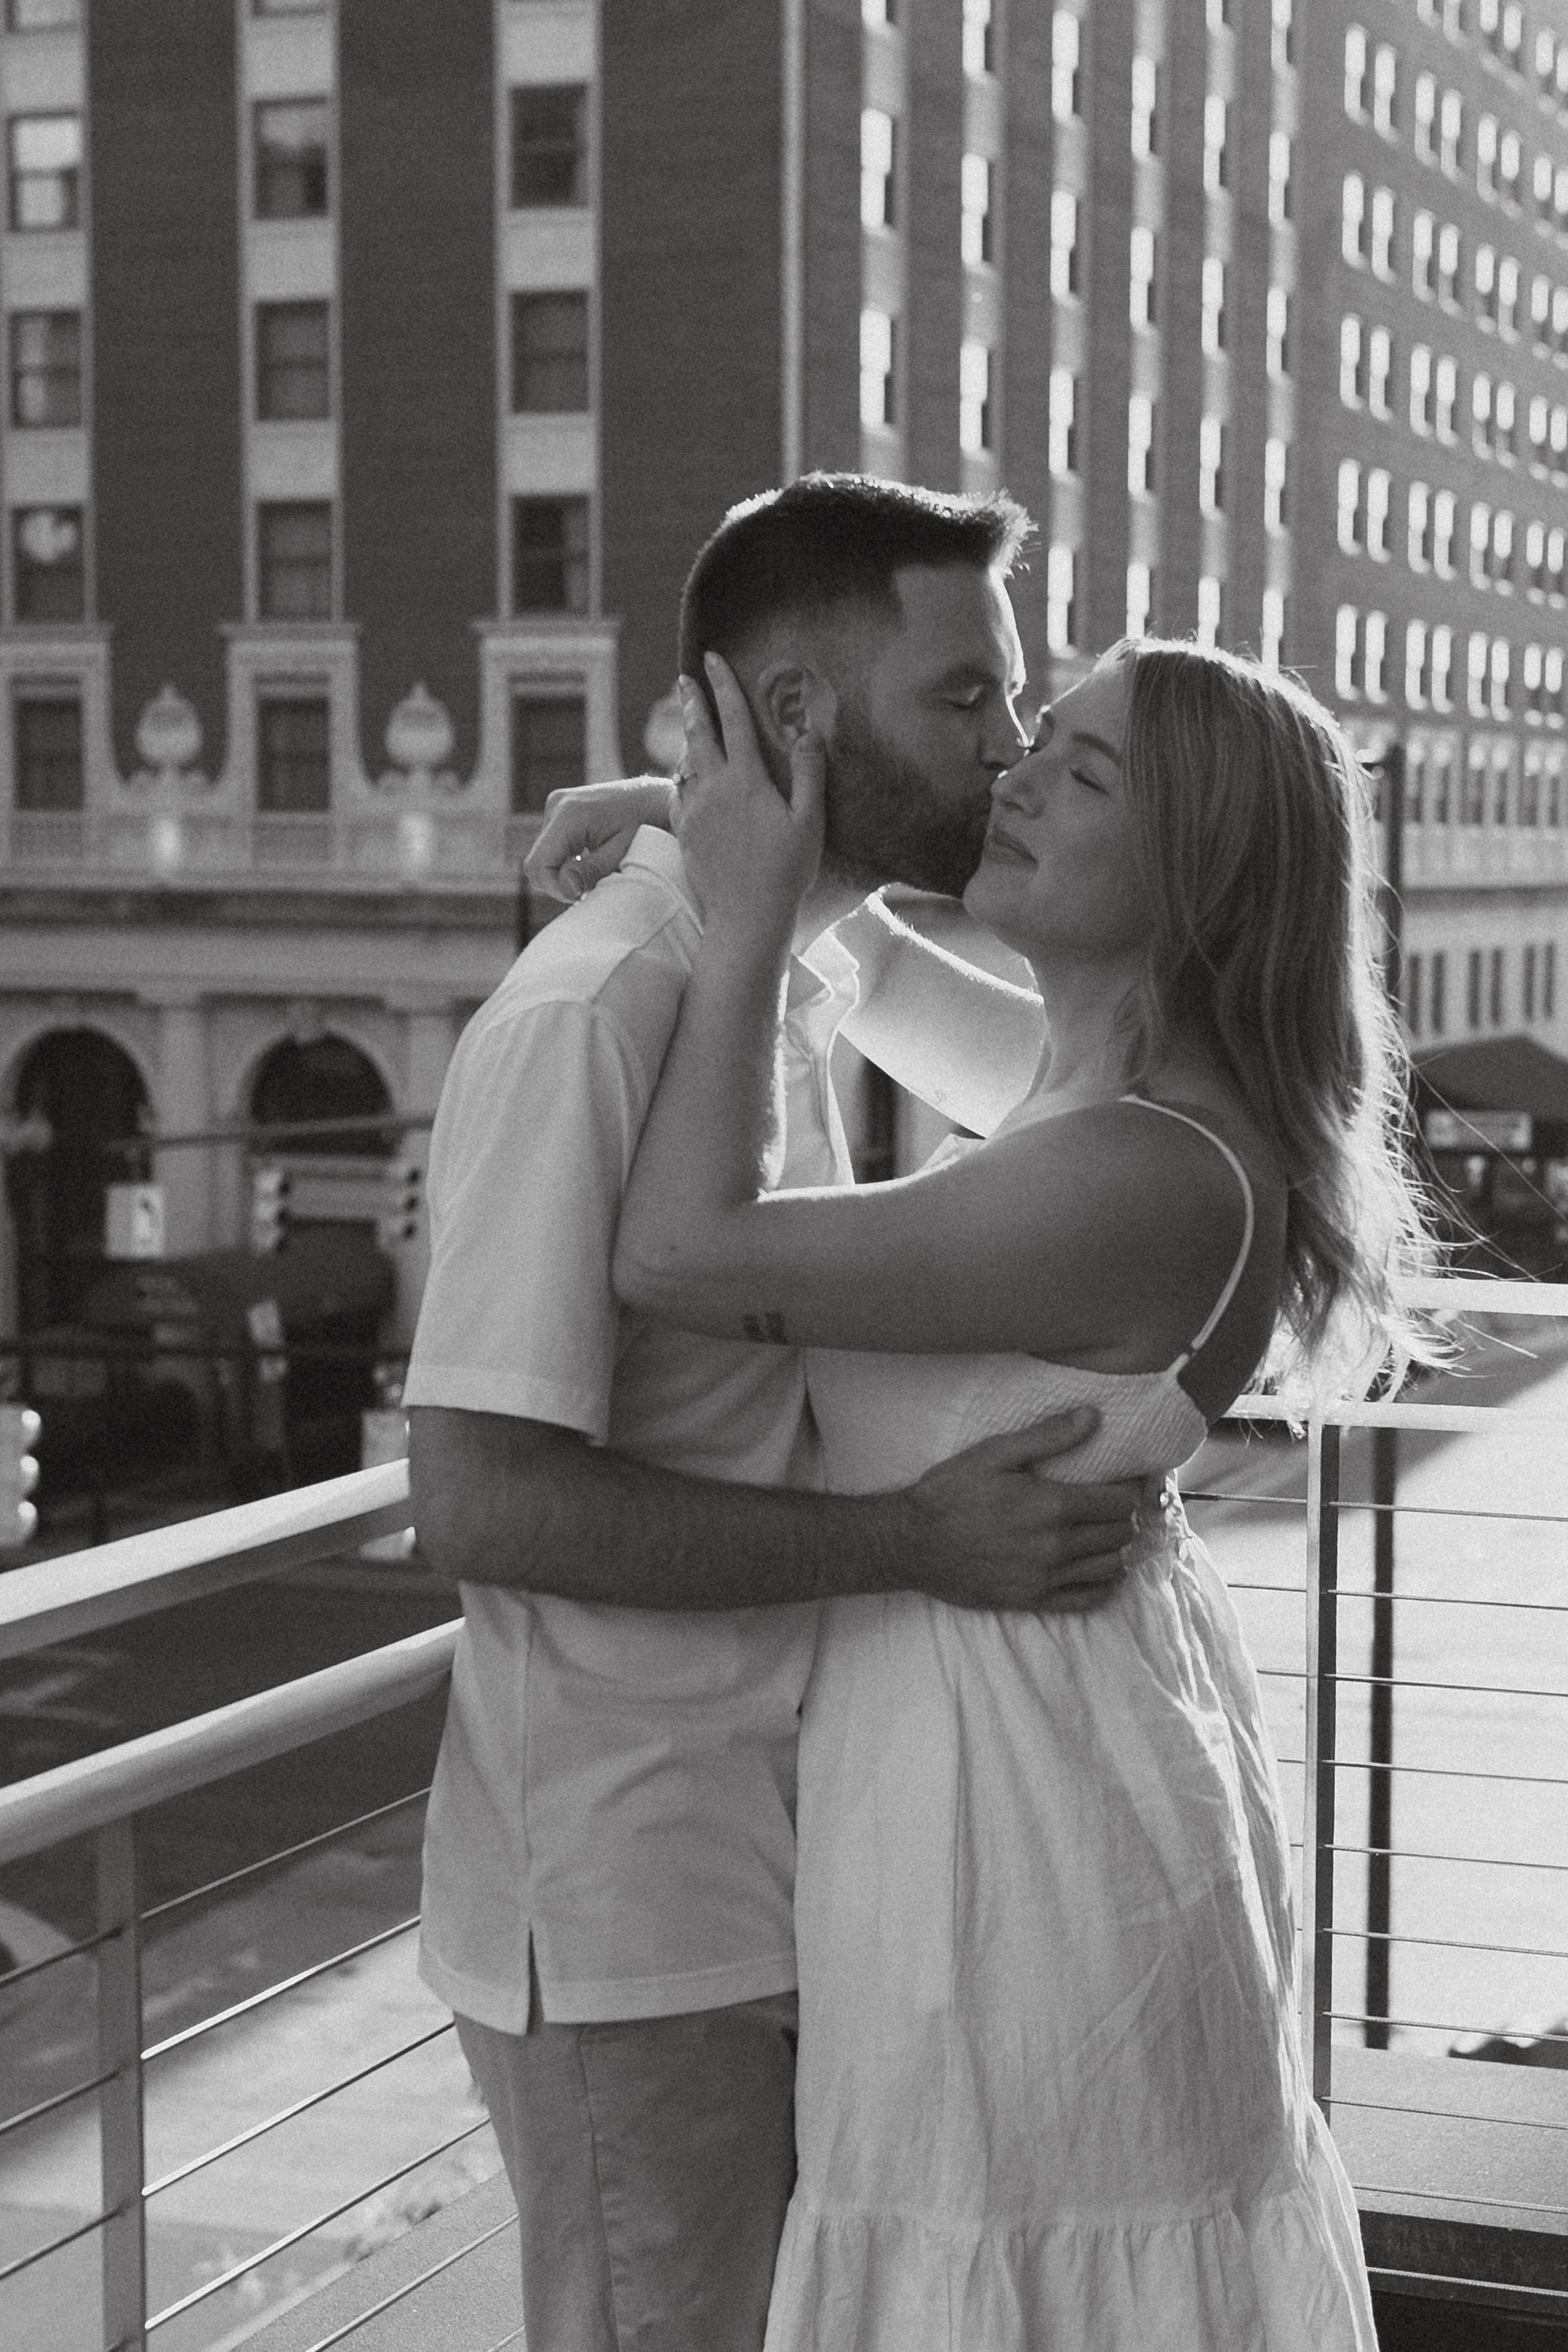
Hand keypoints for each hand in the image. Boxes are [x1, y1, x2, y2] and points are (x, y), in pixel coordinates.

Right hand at [523, 776, 678, 902]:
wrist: (655, 798)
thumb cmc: (645, 825)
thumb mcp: (622, 853)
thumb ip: (591, 872)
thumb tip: (567, 889)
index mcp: (569, 814)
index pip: (539, 863)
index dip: (555, 887)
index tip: (580, 896)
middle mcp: (556, 805)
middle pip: (538, 860)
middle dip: (560, 881)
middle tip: (590, 888)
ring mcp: (556, 805)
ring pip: (544, 854)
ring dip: (564, 870)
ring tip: (595, 872)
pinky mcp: (559, 809)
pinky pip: (552, 844)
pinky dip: (567, 859)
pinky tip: (590, 860)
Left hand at [676, 654, 824, 929]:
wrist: (746, 917)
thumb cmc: (785, 872)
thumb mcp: (810, 822)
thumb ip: (810, 773)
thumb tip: (808, 732)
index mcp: (746, 780)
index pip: (732, 719)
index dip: (723, 685)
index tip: (712, 659)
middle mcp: (714, 789)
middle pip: (698, 733)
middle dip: (692, 702)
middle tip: (686, 679)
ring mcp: (695, 811)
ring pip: (684, 761)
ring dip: (686, 736)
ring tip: (688, 720)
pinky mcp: (685, 832)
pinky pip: (677, 792)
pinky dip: (681, 774)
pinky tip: (684, 773)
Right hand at [902, 1408, 1139, 1613]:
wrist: (913, 1543)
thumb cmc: (951, 1492)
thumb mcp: (995, 1453)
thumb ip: (1048, 1436)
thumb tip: (1093, 1417)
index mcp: (1052, 1505)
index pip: (1120, 1502)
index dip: (1133, 1489)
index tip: (1132, 1480)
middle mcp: (1057, 1546)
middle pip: (1121, 1534)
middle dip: (1128, 1516)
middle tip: (1121, 1503)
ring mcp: (1047, 1578)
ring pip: (1111, 1567)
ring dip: (1119, 1548)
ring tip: (1111, 1532)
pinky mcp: (1034, 1599)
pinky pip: (1087, 1598)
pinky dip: (1104, 1583)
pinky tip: (1100, 1567)